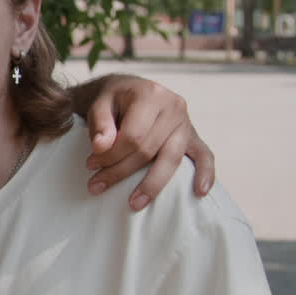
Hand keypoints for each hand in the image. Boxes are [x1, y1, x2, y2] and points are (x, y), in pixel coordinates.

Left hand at [81, 74, 214, 209]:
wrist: (129, 90)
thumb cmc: (113, 100)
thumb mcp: (99, 104)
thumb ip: (100, 124)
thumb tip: (101, 148)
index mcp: (151, 95)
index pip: (132, 135)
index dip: (111, 155)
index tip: (90, 165)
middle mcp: (174, 107)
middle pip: (149, 150)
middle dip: (121, 171)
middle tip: (96, 185)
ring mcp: (186, 123)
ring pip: (171, 159)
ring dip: (151, 185)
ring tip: (134, 204)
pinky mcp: (194, 137)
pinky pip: (204, 156)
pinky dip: (205, 174)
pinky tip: (199, 192)